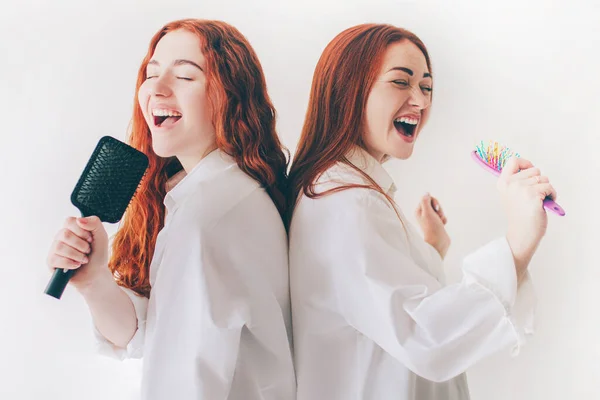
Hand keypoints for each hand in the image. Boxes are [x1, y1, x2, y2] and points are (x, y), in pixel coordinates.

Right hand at [46, 216, 111, 291]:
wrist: (96, 274)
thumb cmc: (97, 254)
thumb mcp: (101, 236)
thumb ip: (94, 223)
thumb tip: (79, 219)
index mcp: (71, 228)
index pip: (69, 221)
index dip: (82, 231)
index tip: (90, 240)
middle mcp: (60, 237)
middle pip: (65, 234)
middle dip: (81, 245)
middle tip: (88, 251)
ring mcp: (54, 249)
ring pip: (59, 246)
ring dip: (77, 255)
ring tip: (83, 260)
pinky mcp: (51, 261)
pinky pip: (55, 259)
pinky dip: (70, 263)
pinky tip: (76, 265)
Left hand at [415, 193, 450, 258]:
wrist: (438, 242)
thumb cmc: (432, 228)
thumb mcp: (427, 212)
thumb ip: (426, 201)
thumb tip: (426, 193)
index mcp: (419, 211)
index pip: (427, 198)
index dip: (434, 202)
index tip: (435, 208)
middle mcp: (423, 214)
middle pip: (434, 203)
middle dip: (439, 209)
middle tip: (437, 216)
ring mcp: (430, 219)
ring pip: (439, 210)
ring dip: (442, 215)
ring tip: (440, 222)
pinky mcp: (436, 223)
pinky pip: (442, 216)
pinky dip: (443, 220)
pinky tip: (442, 225)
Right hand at [497, 157, 556, 273]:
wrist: (521, 234)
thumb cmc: (520, 216)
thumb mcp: (511, 195)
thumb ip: (517, 181)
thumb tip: (530, 168)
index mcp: (503, 182)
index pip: (514, 160)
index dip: (526, 163)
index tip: (531, 172)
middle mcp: (510, 183)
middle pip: (534, 170)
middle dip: (540, 180)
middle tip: (536, 194)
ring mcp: (521, 189)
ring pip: (544, 178)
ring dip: (547, 189)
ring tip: (540, 201)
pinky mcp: (533, 195)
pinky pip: (549, 187)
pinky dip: (552, 195)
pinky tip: (545, 204)